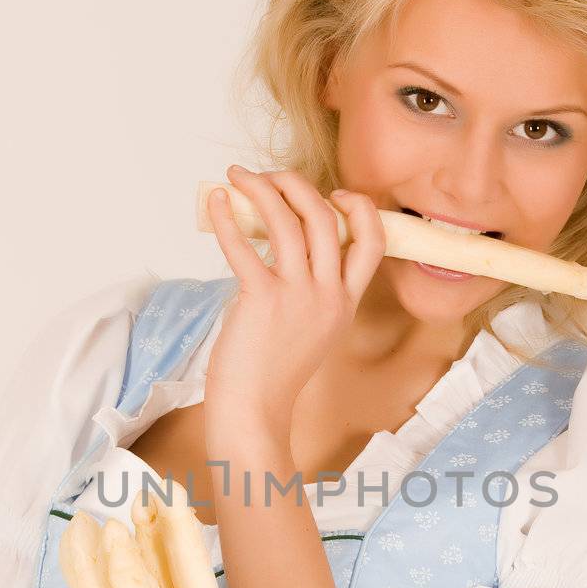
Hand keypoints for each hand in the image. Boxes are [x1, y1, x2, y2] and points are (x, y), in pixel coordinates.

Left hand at [203, 165, 386, 434]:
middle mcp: (328, 295)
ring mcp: (298, 297)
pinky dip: (226, 217)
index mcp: (345, 302)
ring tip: (238, 176)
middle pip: (325, 218)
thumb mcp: (310, 330)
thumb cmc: (272, 373)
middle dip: (296, 184)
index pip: (372, 242)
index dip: (358, 208)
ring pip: (288, 221)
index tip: (334, 193)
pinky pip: (244, 245)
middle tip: (269, 175)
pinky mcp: (262, 300)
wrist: (254, 411)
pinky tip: (214, 201)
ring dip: (261, 188)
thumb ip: (310, 290)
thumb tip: (277, 241)